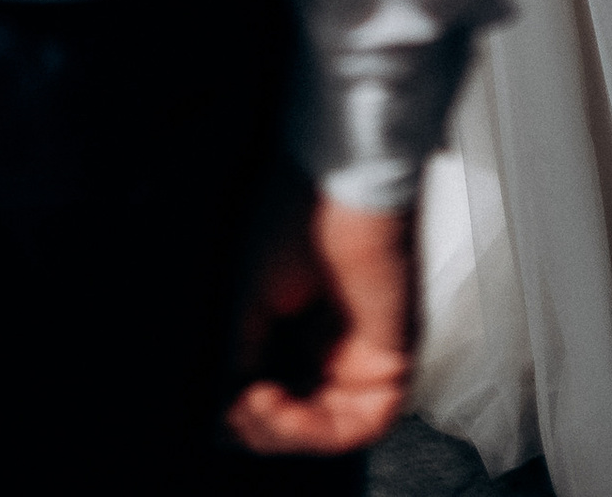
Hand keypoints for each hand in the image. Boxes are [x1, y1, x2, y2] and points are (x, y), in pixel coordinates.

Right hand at [228, 197, 415, 457]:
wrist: (340, 181)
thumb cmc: (296, 215)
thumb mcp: (251, 293)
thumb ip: (242, 353)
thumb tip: (224, 409)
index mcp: (304, 325)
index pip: (280, 389)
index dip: (248, 409)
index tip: (217, 410)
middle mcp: (337, 346)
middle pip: (306, 417)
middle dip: (265, 428)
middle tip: (231, 415)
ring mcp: (366, 355)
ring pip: (334, 426)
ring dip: (288, 432)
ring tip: (251, 408)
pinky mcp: (394, 359)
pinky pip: (367, 420)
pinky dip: (321, 429)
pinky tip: (277, 407)